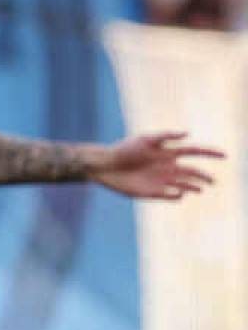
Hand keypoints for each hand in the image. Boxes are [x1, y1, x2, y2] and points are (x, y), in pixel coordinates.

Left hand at [90, 131, 221, 199]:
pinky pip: (169, 195)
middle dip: (204, 176)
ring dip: (193, 187)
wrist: (105, 165)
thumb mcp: (145, 139)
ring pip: (184, 185)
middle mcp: (168, 166)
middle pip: (192, 171)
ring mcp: (160, 180)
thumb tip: (188, 134)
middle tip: (212, 181)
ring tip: (200, 189)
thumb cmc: (124, 149)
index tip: (224, 155)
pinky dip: (176, 196)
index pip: (195, 152)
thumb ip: (166, 136)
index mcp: (169, 152)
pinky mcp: (151, 192)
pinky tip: (179, 193)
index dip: (210, 153)